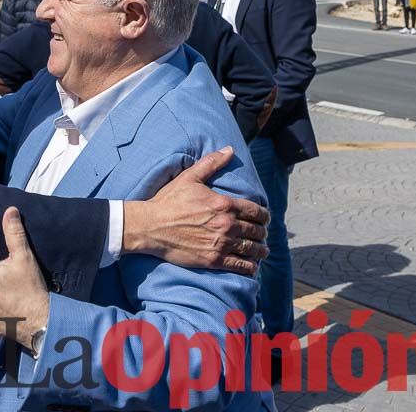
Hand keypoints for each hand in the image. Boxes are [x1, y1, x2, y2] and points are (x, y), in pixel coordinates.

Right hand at [124, 146, 268, 275]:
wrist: (151, 226)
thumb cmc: (169, 201)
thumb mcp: (190, 177)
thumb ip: (211, 163)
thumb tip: (229, 149)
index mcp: (224, 204)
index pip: (256, 211)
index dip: (264, 216)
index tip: (264, 219)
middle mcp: (226, 224)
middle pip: (256, 231)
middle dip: (262, 232)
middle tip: (262, 234)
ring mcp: (221, 244)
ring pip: (251, 249)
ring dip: (260, 250)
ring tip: (262, 251)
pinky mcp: (213, 260)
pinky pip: (240, 265)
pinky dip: (250, 266)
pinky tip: (252, 266)